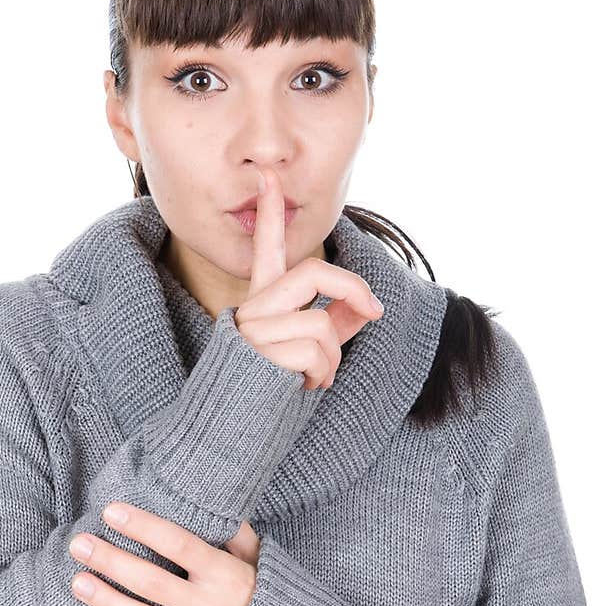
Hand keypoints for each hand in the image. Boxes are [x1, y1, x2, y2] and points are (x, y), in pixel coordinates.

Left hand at [68, 504, 260, 605]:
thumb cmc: (270, 599)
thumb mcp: (260, 561)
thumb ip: (236, 534)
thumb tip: (213, 504)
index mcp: (227, 576)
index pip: (179, 544)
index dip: (144, 527)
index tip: (111, 512)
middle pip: (151, 582)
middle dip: (111, 561)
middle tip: (79, 545)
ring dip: (107, 603)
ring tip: (78, 583)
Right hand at [233, 163, 384, 390]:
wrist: (229, 430)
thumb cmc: (271, 389)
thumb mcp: (309, 350)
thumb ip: (337, 323)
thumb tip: (370, 306)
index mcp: (261, 302)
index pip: (265, 250)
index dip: (268, 211)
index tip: (267, 175)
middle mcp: (252, 310)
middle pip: (312, 273)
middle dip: (353, 288)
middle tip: (376, 311)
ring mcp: (253, 331)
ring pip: (321, 325)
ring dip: (334, 358)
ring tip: (316, 377)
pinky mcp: (258, 355)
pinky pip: (315, 355)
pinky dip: (322, 377)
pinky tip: (303, 388)